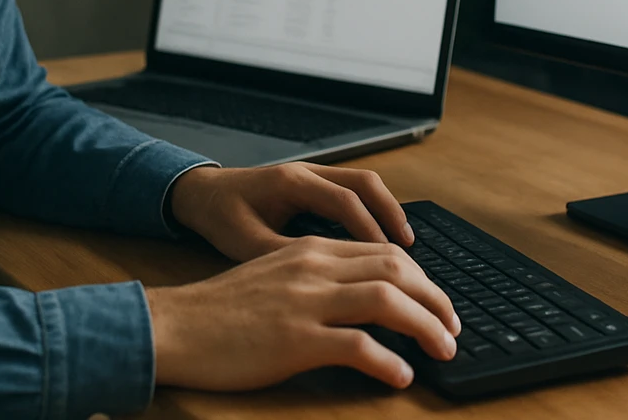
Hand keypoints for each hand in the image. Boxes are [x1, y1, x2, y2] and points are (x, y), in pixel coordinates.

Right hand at [145, 236, 460, 389]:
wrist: (176, 326)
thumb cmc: (221, 310)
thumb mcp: (276, 276)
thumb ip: (319, 280)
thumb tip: (366, 302)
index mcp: (311, 251)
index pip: (385, 253)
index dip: (422, 279)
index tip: (437, 304)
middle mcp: (314, 268)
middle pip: (397, 270)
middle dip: (435, 299)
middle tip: (452, 328)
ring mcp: (305, 302)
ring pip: (387, 301)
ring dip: (425, 326)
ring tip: (442, 350)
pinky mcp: (294, 340)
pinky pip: (357, 346)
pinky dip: (387, 362)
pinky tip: (398, 377)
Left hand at [168, 162, 412, 261]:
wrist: (199, 194)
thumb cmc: (220, 217)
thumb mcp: (245, 243)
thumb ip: (283, 256)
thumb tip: (324, 281)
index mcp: (291, 182)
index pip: (344, 201)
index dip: (370, 230)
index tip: (389, 260)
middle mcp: (307, 171)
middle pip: (364, 183)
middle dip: (391, 214)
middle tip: (411, 250)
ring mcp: (312, 174)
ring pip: (363, 184)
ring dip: (386, 210)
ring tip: (406, 245)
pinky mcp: (312, 183)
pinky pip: (352, 191)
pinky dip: (372, 210)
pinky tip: (380, 238)